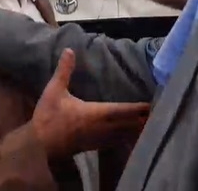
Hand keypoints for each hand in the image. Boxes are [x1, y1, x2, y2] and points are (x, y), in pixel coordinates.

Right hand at [31, 49, 150, 157]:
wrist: (39, 146)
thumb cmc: (48, 117)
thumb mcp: (54, 90)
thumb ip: (64, 71)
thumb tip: (70, 50)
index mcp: (95, 113)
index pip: (122, 110)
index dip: (137, 108)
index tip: (152, 104)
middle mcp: (102, 127)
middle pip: (128, 124)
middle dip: (143, 119)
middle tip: (159, 114)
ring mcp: (99, 139)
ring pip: (124, 135)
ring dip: (137, 129)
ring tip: (150, 124)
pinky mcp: (95, 146)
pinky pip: (116, 142)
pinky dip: (126, 138)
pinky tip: (131, 136)